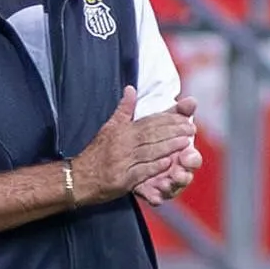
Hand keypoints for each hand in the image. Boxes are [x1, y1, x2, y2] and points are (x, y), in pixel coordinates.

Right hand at [72, 85, 196, 202]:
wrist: (78, 178)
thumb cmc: (96, 153)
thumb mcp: (108, 128)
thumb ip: (123, 110)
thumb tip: (131, 89)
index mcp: (121, 131)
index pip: (148, 122)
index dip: (168, 120)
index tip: (184, 118)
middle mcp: (122, 144)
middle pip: (151, 135)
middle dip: (173, 131)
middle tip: (191, 129)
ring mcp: (122, 162)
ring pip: (148, 151)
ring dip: (168, 147)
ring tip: (185, 143)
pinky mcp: (121, 179)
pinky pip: (140, 171)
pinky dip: (154, 167)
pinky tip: (167, 163)